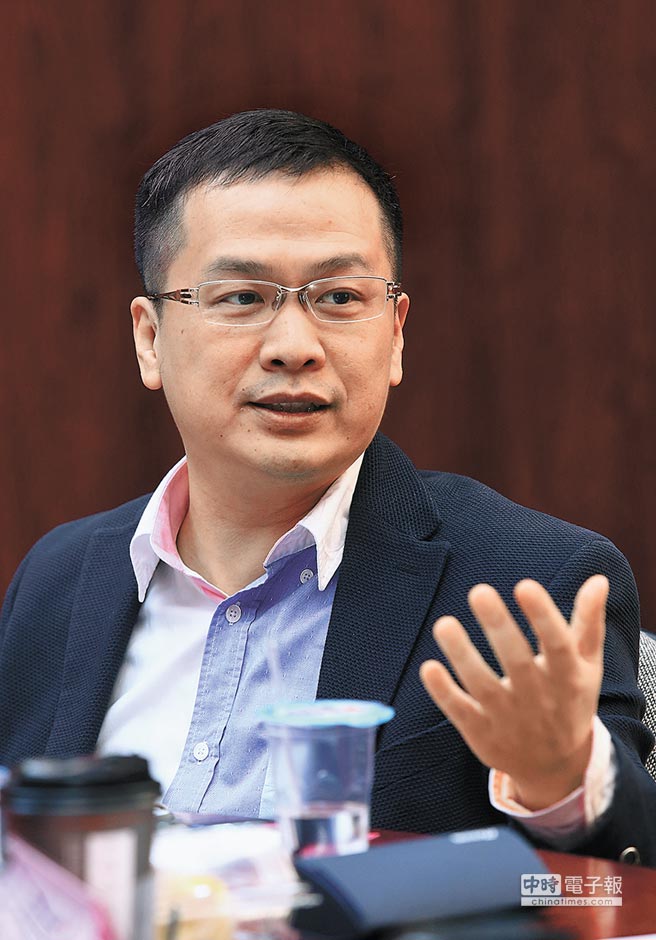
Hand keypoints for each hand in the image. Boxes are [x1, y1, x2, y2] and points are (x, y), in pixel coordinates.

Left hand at [419, 575, 608, 809]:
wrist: (556, 768)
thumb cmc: (569, 701)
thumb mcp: (586, 665)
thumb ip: (588, 622)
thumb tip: (598, 579)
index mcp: (567, 677)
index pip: (557, 645)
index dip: (543, 616)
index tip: (525, 586)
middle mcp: (538, 699)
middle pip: (517, 662)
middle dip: (499, 627)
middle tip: (479, 591)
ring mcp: (508, 719)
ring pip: (483, 686)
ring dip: (462, 656)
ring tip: (444, 624)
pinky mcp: (481, 733)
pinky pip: (461, 712)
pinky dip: (444, 693)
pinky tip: (428, 667)